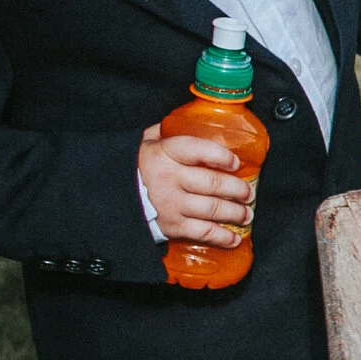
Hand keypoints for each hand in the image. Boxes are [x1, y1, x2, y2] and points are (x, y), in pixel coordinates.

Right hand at [139, 124, 254, 247]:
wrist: (111, 196)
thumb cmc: (137, 166)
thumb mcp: (147, 142)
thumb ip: (169, 132)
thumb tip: (194, 121)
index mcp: (164, 154)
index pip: (197, 150)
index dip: (220, 156)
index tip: (236, 163)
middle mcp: (169, 179)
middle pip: (212, 184)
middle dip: (237, 190)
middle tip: (248, 193)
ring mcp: (171, 204)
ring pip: (212, 209)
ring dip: (235, 213)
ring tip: (246, 214)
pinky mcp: (172, 226)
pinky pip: (203, 232)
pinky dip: (222, 237)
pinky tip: (234, 238)